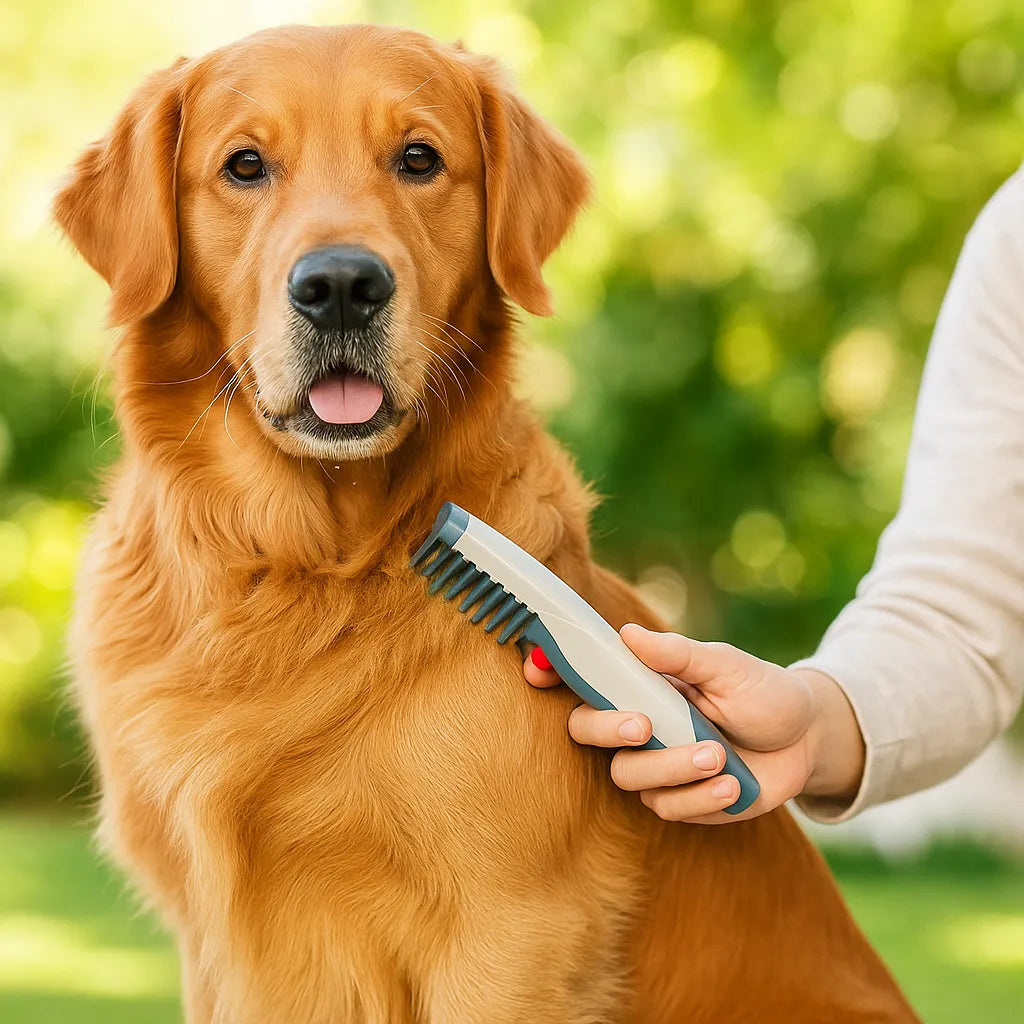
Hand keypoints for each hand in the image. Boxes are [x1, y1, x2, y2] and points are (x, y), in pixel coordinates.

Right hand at [524, 624, 864, 823]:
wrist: (807, 739)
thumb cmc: (763, 691)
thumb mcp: (727, 666)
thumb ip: (679, 655)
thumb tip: (627, 635)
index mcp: (642, 684)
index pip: (584, 678)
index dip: (551, 672)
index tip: (537, 669)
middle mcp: (639, 723)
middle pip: (585, 731)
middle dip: (606, 729)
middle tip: (644, 725)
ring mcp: (656, 765)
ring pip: (628, 776)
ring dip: (671, 767)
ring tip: (719, 755)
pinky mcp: (681, 801)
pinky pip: (668, 808)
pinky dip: (700, 796)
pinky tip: (732, 783)